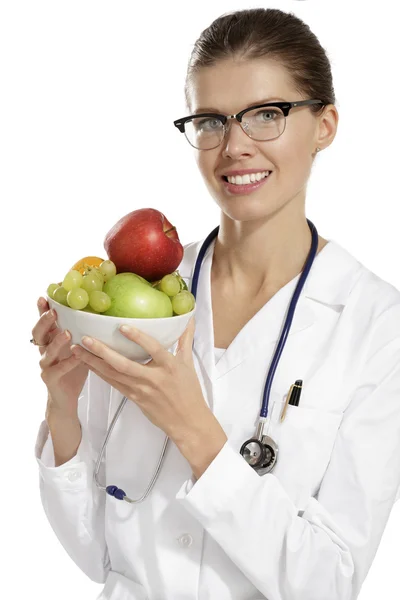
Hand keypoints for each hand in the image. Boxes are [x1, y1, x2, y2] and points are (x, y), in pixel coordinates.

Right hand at [33, 297, 88, 418]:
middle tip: (53, 312)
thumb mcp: (78, 347)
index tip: (45, 296)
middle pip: (39, 334)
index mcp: (51, 340)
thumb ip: (82, 332)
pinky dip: (68, 363)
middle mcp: (45, 350)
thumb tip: (101, 313)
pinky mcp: (51, 379)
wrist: (66, 396)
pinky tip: (76, 357)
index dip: (42, 310)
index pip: (44, 322)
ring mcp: (46, 365)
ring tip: (66, 333)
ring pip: (46, 352)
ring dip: (56, 341)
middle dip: (44, 322)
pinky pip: (58, 370)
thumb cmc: (74, 368)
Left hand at [70, 316, 211, 444]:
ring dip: (93, 362)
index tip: (122, 327)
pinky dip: (99, 373)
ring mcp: (141, 390)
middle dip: (102, 351)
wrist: (186, 422)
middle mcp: (153, 378)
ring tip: (77, 349)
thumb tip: (188, 318)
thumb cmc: (189, 392)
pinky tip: (88, 364)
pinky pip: (113, 383)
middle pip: (123, 364)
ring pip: (113, 375)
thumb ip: (185, 339)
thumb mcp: (188, 363)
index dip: (138, 338)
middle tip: (86, 339)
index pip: (153, 349)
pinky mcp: (133, 398)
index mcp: (168, 366)